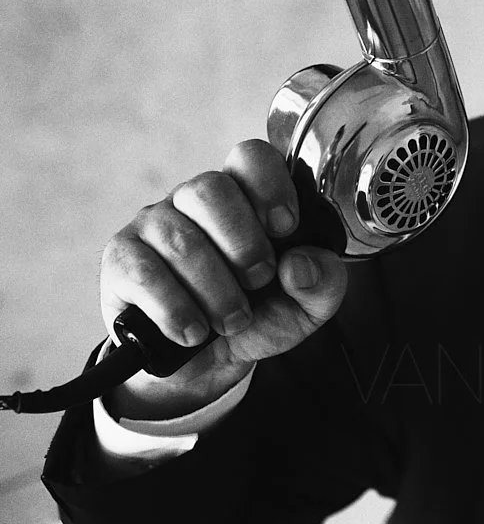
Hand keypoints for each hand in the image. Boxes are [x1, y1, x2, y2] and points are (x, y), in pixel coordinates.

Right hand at [100, 140, 347, 416]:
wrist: (204, 366)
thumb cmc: (255, 319)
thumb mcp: (304, 307)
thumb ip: (322, 282)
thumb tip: (301, 264)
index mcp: (243, 199)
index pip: (249, 157)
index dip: (269, 186)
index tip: (286, 229)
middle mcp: (192, 203)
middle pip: (209, 188)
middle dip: (243, 244)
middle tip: (257, 281)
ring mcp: (152, 227)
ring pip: (179, 237)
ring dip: (215, 289)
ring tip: (232, 321)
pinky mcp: (121, 261)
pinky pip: (143, 273)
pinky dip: (176, 309)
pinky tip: (193, 331)